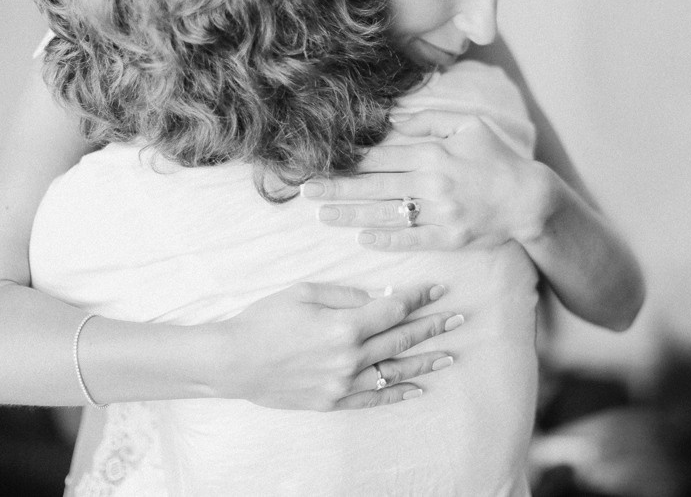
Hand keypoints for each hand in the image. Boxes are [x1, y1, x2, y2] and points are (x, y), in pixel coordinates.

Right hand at [210, 281, 460, 409]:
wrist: (232, 361)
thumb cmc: (264, 320)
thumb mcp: (304, 293)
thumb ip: (346, 294)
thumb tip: (378, 297)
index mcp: (344, 326)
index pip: (393, 309)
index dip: (418, 296)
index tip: (438, 288)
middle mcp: (349, 357)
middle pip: (400, 339)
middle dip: (432, 326)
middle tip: (458, 318)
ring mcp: (342, 383)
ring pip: (394, 370)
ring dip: (424, 362)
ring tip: (450, 355)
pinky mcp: (332, 401)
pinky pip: (373, 398)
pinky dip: (396, 393)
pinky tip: (417, 388)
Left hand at [302, 110, 550, 250]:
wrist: (529, 198)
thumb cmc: (497, 159)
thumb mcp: (469, 127)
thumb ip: (430, 121)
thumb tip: (395, 120)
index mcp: (434, 153)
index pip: (382, 156)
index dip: (350, 160)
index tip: (322, 162)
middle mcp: (433, 182)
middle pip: (375, 184)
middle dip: (338, 187)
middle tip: (306, 190)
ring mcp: (440, 212)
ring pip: (387, 213)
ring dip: (351, 214)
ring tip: (323, 215)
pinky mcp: (449, 238)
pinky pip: (411, 239)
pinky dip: (386, 239)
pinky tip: (362, 238)